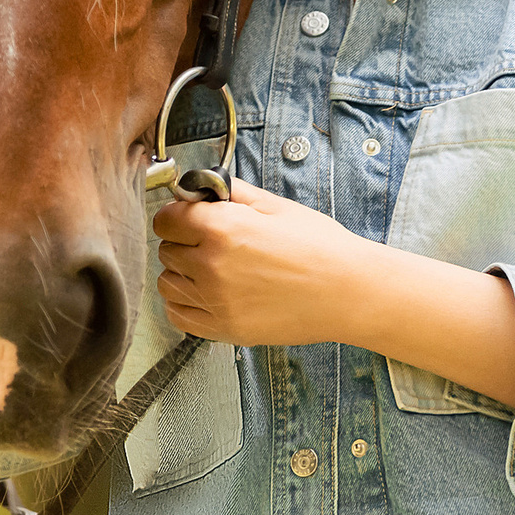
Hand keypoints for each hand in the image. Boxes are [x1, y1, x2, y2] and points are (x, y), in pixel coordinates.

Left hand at [153, 177, 514, 408]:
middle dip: (183, 241)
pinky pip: (178, 315)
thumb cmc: (318, 246)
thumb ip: (230, 193)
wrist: (347, 292)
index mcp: (222, 230)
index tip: (190, 216)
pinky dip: (185, 303)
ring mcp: (215, 303)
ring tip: (212, 268)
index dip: (178, 214)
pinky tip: (208, 293)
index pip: (166, 219)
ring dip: (182, 272)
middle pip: (166, 250)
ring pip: (167, 283)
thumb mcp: (275, 206)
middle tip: (212, 241)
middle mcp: (211, 267)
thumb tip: (199, 185)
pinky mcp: (223, 330)